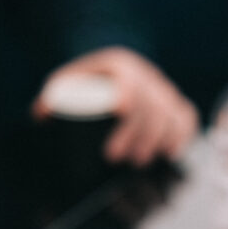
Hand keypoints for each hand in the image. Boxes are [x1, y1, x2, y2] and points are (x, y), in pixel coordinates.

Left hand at [34, 47, 197, 166]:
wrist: (111, 66)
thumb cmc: (84, 80)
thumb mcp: (65, 82)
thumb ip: (52, 97)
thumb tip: (41, 115)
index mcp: (121, 66)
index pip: (131, 92)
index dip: (127, 123)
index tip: (113, 151)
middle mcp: (147, 76)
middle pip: (154, 109)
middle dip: (142, 139)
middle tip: (124, 160)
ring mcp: (164, 88)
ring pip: (173, 115)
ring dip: (162, 141)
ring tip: (142, 162)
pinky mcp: (175, 100)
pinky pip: (186, 116)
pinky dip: (183, 134)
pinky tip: (171, 153)